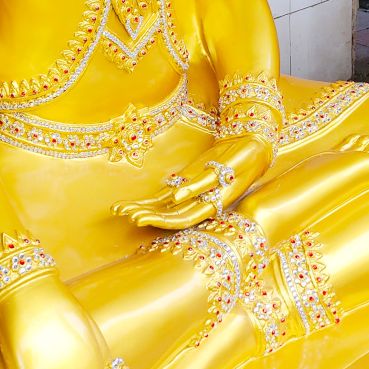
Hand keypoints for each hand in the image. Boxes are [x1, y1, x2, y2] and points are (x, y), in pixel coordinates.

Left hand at [112, 132, 273, 228]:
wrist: (250, 147)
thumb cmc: (241, 158)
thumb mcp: (222, 168)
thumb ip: (199, 184)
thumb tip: (174, 197)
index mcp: (211, 206)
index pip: (180, 219)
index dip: (158, 220)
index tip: (138, 218)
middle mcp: (199, 205)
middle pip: (167, 215)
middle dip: (144, 214)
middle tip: (122, 213)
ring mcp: (191, 196)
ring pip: (162, 207)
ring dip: (141, 209)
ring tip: (118, 209)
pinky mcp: (186, 184)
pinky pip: (164, 197)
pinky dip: (147, 201)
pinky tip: (130, 204)